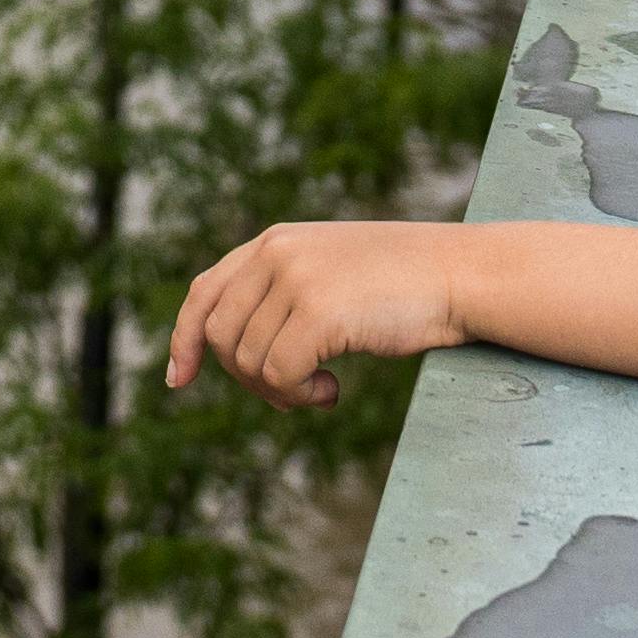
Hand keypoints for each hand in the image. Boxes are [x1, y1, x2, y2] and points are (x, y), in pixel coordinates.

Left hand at [166, 222, 470, 406]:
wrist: (459, 274)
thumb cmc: (403, 284)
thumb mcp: (330, 273)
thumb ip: (283, 295)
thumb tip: (237, 357)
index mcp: (274, 241)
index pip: (205, 291)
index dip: (185, 338)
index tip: (178, 379)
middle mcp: (276, 253)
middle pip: (221, 336)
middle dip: (246, 377)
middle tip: (292, 393)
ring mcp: (295, 280)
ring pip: (248, 361)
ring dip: (280, 391)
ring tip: (322, 387)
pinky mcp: (318, 313)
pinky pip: (279, 375)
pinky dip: (300, 396)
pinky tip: (332, 391)